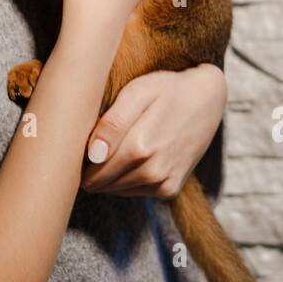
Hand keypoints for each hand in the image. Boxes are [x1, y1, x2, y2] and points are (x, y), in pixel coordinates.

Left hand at [80, 65, 226, 198]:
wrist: (207, 98)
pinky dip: (125, 179)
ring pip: (116, 190)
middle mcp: (153, 171)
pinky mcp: (170, 189)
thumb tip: (93, 155)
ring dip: (108, 175)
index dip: (79, 160)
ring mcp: (164, 183)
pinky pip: (134, 192)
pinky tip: (128, 157)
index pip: (92, 171)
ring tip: (110, 148)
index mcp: (140, 147)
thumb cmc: (167, 89)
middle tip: (90, 145)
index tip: (75, 145)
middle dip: (91, 169)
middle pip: (102, 183)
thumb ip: (112, 123)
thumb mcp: (137, 92)